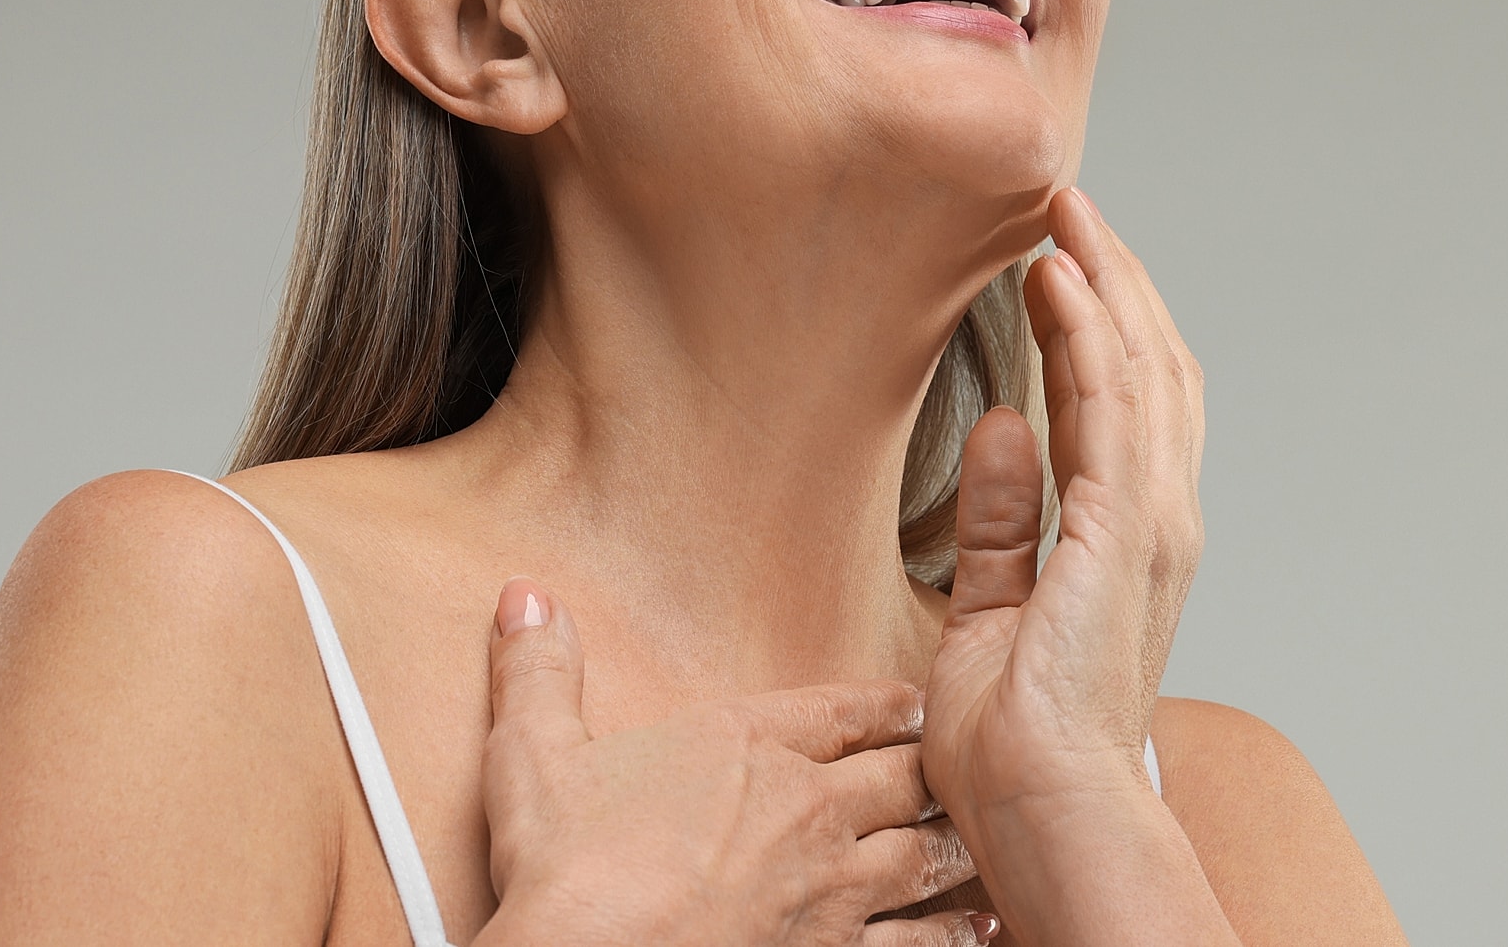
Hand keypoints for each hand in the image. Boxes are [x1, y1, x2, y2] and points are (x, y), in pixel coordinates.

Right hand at [476, 578, 1000, 946]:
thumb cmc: (567, 870)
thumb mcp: (533, 755)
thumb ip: (538, 671)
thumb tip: (524, 595)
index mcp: (745, 746)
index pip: (838, 711)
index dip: (883, 705)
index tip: (912, 703)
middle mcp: (806, 811)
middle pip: (899, 777)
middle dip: (932, 770)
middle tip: (963, 762)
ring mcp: (831, 891)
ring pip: (924, 855)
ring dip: (954, 844)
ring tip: (982, 838)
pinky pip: (918, 943)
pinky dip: (955, 935)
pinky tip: (981, 930)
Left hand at [922, 186, 1206, 835]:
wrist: (1046, 813)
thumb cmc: (1018, 749)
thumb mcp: (991, 612)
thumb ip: (1000, 522)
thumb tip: (1002, 430)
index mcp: (1127, 543)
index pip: (1129, 405)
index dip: (1102, 323)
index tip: (1056, 260)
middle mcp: (1157, 522)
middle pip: (1151, 368)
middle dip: (1113, 278)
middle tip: (1066, 206)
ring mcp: (1149, 524)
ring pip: (1142, 368)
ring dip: (1105, 282)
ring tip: (1065, 213)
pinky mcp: (1122, 531)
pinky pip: (1110, 408)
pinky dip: (1090, 333)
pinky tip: (1059, 277)